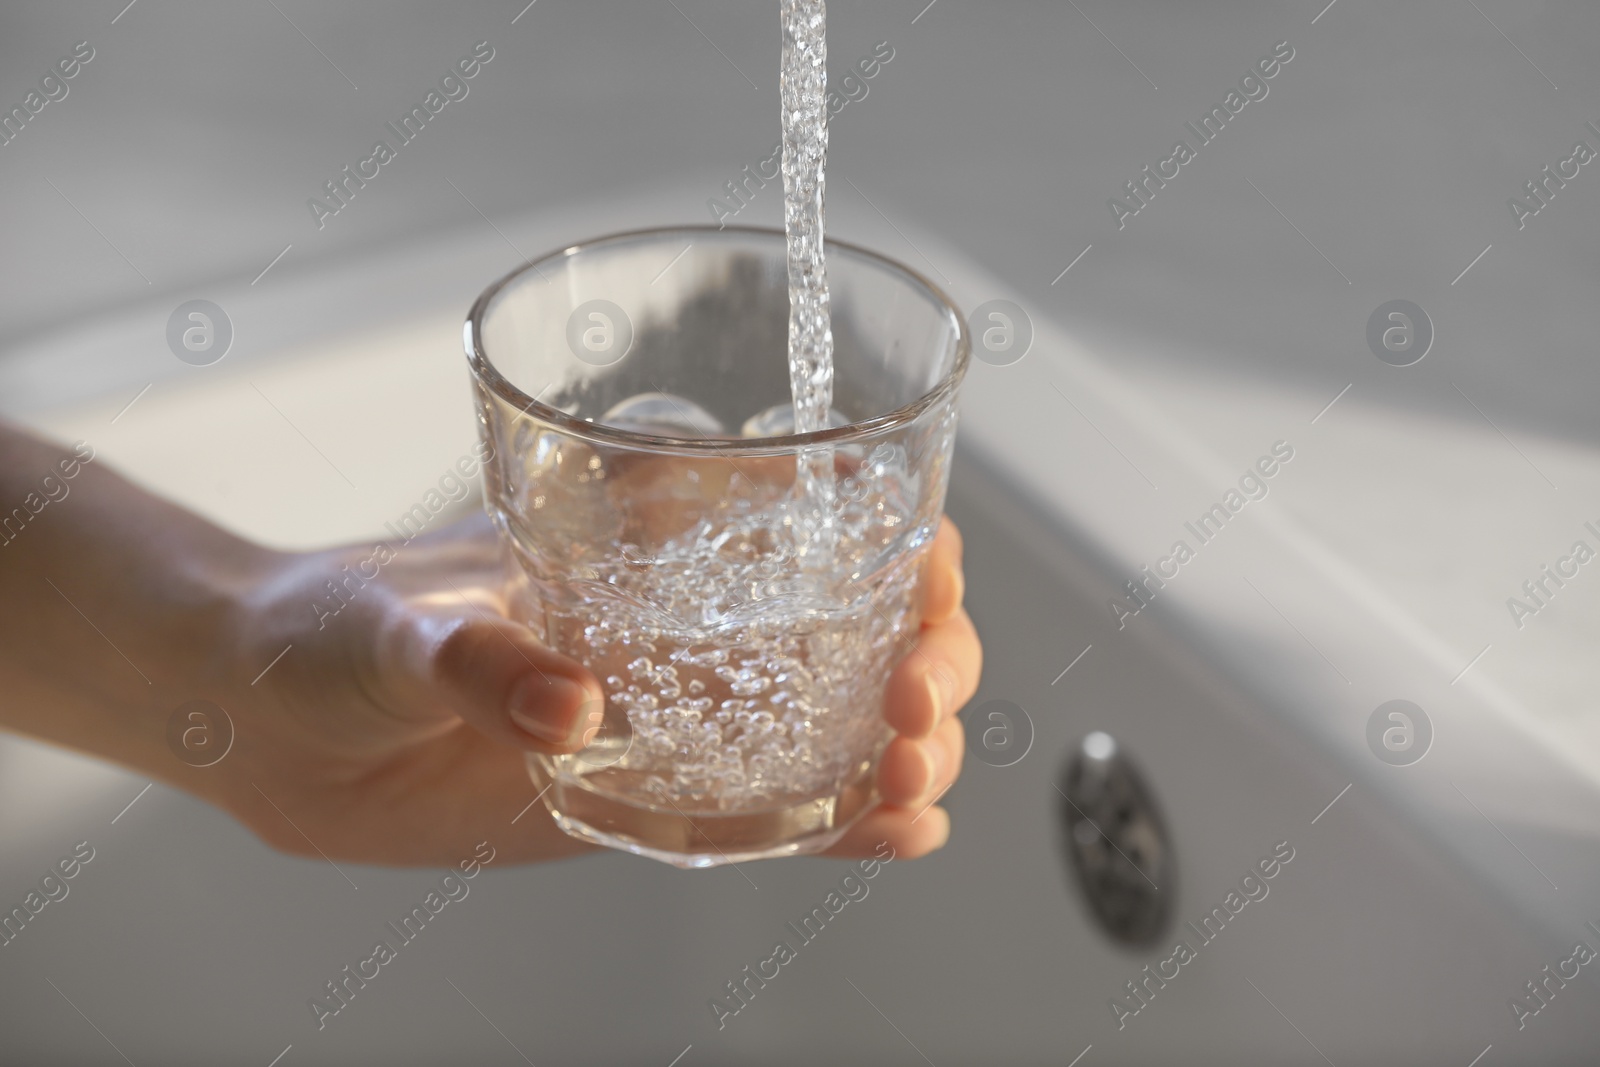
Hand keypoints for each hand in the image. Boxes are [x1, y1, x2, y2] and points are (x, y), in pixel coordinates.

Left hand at [198, 513, 978, 867]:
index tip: (926, 569)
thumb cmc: (330, 624)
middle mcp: (687, 626)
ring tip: (913, 777)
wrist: (273, 726)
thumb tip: (570, 705)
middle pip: (863, 628)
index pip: (810, 517)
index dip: (898, 537)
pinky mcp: (657, 799)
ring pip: (842, 722)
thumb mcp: (398, 622)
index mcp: (645, 542)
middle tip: (910, 697)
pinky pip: (776, 812)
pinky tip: (898, 832)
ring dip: (906, 747)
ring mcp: (683, 717)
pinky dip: (849, 824)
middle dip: (927, 657)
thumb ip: (477, 656)